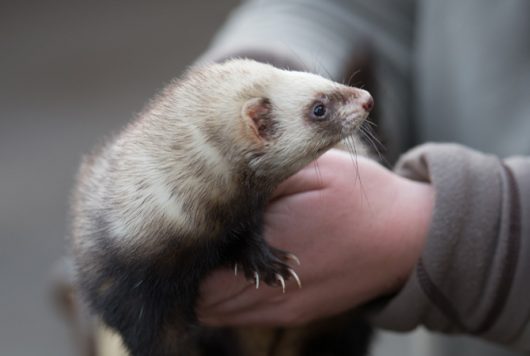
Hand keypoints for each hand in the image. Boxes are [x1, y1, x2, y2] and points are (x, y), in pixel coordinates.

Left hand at [198, 149, 432, 326]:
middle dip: (189, 267)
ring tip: (208, 255)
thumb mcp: (314, 170)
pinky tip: (231, 273)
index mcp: (271, 239)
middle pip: (199, 291)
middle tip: (187, 239)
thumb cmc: (361, 199)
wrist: (407, 240)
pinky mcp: (293, 314)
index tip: (177, 224)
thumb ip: (265, 177)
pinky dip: (224, 299)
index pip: (201, 255)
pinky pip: (239, 316)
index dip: (183, 241)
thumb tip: (218, 182)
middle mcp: (270, 284)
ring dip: (203, 286)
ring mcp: (281, 305)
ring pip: (213, 309)